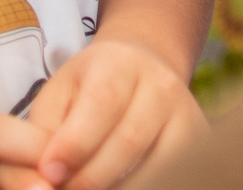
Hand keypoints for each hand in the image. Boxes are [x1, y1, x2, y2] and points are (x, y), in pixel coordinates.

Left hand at [25, 41, 206, 188]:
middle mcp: (160, 83)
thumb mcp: (59, 96)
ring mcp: (186, 111)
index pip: (102, 104)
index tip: (50, 174)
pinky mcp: (199, 137)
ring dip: (121, 187)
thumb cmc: (88, 89)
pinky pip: (176, 171)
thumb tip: (42, 178)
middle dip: (92, 177)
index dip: (75, 144)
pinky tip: (120, 186)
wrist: (141, 69)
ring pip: (159, 163)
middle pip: (129, 140)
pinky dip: (148, 183)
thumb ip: (44, 133)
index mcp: (118, 64)